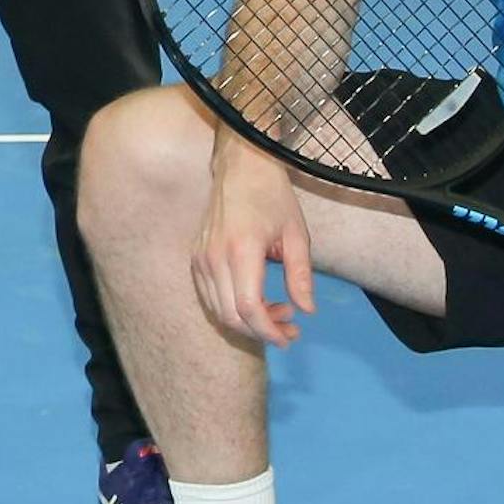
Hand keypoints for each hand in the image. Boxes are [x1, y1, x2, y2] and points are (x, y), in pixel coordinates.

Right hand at [193, 137, 317, 348]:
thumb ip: (301, 276)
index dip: (268, 330)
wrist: (241, 166)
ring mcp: (201, 258)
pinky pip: (210, 297)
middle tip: (288, 326)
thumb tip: (306, 310)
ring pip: (218, 310)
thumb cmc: (272, 196)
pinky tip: (255, 301)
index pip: (248, 308)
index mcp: (242, 249)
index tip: (289, 336)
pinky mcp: (196, 257)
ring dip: (247, 322)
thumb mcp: (296, 234)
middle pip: (231, 316)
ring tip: (276, 311)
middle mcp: (215, 257)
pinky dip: (232, 309)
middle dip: (261, 331)